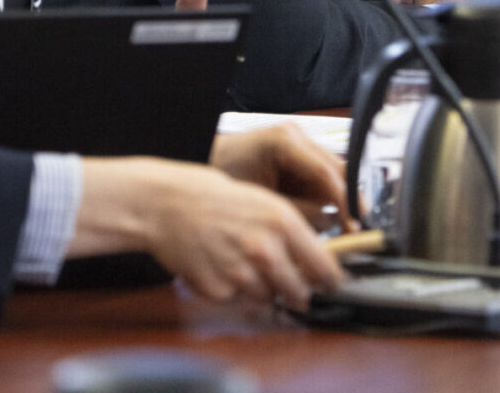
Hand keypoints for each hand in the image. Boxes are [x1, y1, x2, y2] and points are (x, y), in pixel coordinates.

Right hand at [72, 157, 343, 307]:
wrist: (166, 204)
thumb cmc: (214, 198)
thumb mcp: (264, 201)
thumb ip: (293, 231)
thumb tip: (319, 260)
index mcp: (282, 220)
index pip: (324, 267)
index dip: (331, 280)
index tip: (332, 284)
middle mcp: (264, 248)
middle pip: (300, 292)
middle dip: (298, 290)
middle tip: (288, 280)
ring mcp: (240, 271)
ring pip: (269, 298)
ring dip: (264, 289)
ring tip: (244, 262)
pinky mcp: (218, 289)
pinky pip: (238, 300)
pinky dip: (234, 290)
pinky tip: (222, 266)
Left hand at [210, 124, 347, 224]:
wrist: (208, 163)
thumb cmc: (224, 179)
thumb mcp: (260, 201)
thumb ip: (297, 212)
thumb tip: (332, 223)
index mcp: (284, 141)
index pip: (325, 172)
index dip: (344, 200)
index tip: (354, 224)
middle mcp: (297, 136)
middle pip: (337, 169)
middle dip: (346, 201)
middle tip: (353, 230)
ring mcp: (300, 143)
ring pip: (333, 175)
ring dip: (335, 201)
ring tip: (335, 227)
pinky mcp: (300, 155)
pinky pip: (321, 179)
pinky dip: (323, 198)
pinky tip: (318, 216)